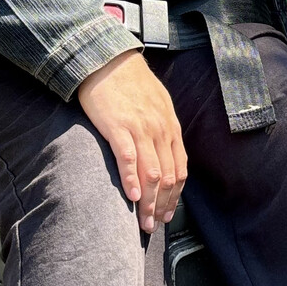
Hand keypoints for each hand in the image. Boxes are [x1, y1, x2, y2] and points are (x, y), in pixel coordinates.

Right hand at [77, 50, 187, 233]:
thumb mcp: (157, 103)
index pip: (178, 169)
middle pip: (167, 177)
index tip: (168, 214)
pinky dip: (131, 180)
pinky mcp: (118, 126)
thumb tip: (165, 152)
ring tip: (143, 221)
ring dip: (149, 202)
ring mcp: (140, 128)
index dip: (175, 196)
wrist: (107, 59)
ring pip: (151, 173)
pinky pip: (128, 158)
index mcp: (170, 127)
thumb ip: (162, 128)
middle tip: (154, 226)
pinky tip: (132, 197)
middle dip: (162, 206)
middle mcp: (160, 130)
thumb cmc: (130, 82)